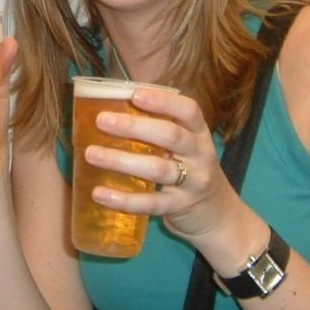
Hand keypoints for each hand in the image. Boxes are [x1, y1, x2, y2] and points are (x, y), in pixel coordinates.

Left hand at [81, 87, 236, 239]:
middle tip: (102, 121)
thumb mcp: (184, 146)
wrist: (218, 215)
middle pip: (170, 136)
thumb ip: (158, 129)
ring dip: (121, 160)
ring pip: (157, 169)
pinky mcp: (180, 208)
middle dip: (134, 127)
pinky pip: (150, 204)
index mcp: (199, 133)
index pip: (188, 110)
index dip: (163, 101)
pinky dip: (123, 199)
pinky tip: (99, 193)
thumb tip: (111, 109)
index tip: (134, 94)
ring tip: (92, 154)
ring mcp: (193, 183)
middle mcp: (200, 155)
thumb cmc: (189, 169)